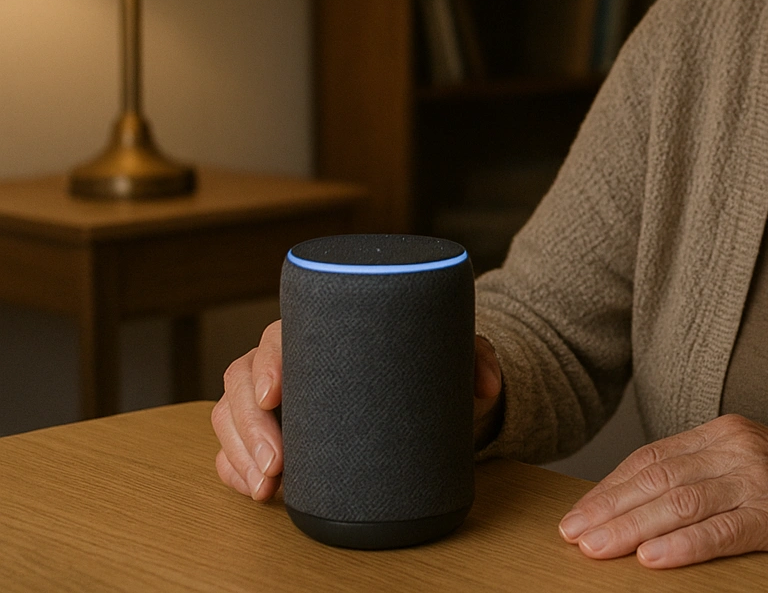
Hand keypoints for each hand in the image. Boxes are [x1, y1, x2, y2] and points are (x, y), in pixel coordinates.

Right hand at [211, 322, 504, 500]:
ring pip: (230, 414)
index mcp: (321, 330)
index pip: (278, 337)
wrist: (427, 396)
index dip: (266, 365)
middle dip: (249, 424)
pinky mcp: (270, 434)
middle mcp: (290, 361)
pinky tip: (256, 490)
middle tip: (277, 462)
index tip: (274, 394)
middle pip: (241, 379)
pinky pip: (234, 449)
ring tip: (267, 486)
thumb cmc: (427, 365)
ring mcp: (273, 399)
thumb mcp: (451, 354)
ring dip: (239, 452)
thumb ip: (473, 356)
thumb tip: (485, 382)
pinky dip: (235, 470)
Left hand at [557, 414, 767, 569]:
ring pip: (680, 503)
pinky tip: (654, 557)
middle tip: (574, 533)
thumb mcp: (744, 459)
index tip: (579, 512)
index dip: (611, 486)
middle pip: (658, 479)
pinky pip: (720, 531)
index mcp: (722, 432)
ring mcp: (755, 480)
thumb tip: (634, 502)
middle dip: (609, 508)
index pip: (652, 458)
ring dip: (632, 527)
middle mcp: (735, 449)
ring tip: (599, 548)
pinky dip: (683, 545)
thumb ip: (697, 472)